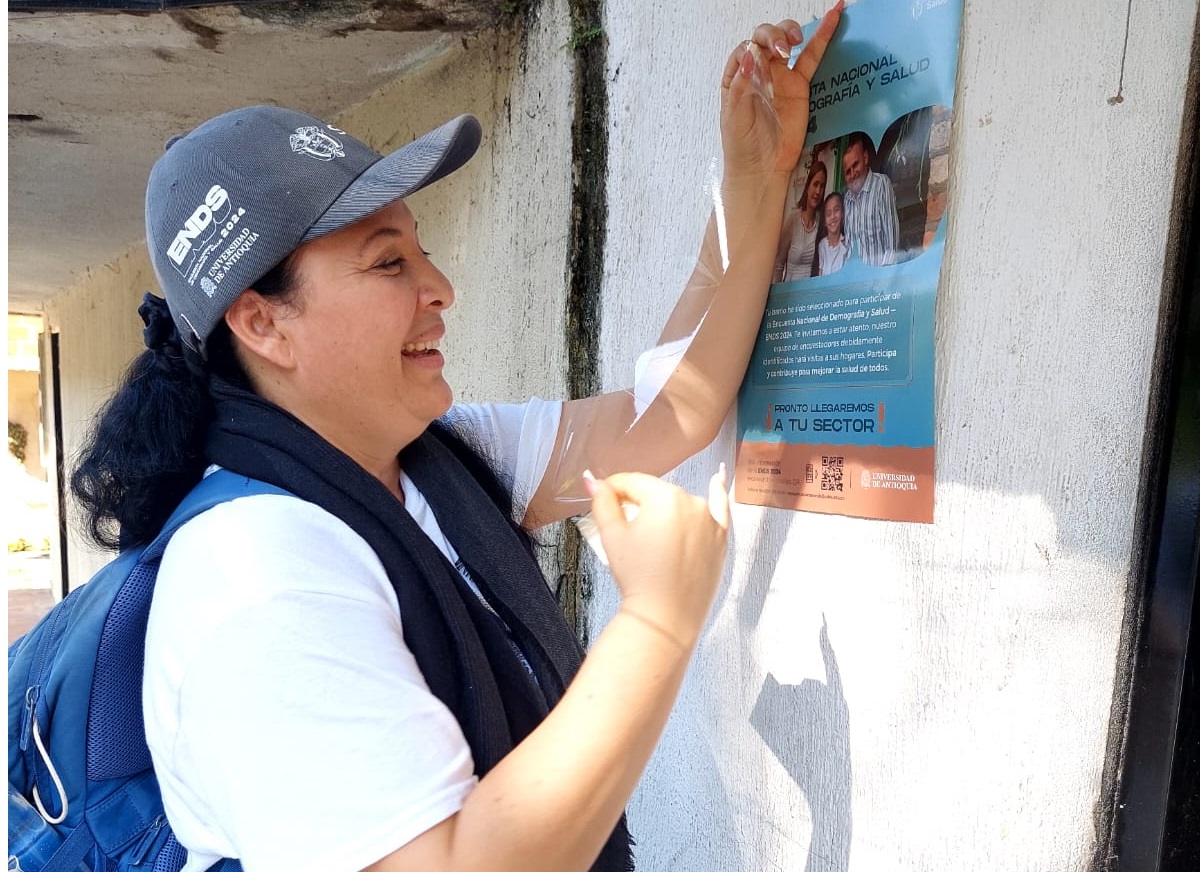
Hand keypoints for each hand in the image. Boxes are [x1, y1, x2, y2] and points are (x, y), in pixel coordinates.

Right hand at [584, 467, 729, 649]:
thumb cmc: (640, 579)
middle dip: (638, 504)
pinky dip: (718, 491)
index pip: (632, 482)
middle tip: (624, 529)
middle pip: (656, 493)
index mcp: (664, 496)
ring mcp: (710, 521)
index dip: (613, 490)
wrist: (665, 616)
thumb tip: (593, 482)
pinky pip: (720, 508)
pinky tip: (718, 477)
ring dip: (665, 511)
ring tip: (650, 537)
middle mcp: (691, 502)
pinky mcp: (721, 539)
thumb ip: (602, 502)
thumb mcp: (612, 536)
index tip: (604, 498)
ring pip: (680, 504)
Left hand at [720, 2, 843, 175]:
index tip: (762, 60)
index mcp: (737, 76)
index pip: (746, 49)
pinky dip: (822, 37)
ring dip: (791, 32)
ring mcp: (780, 77)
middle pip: (765, 39)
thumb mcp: (735, 116)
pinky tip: (834, 17)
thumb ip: (742, 85)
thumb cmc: (742, 146)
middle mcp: (758, 72)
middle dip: (773, 36)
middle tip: (783, 49)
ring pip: (787, 43)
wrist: (762, 169)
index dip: (755, 48)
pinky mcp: (800, 86)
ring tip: (794, 39)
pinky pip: (811, 57)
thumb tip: (751, 55)